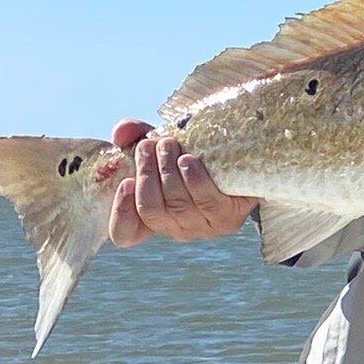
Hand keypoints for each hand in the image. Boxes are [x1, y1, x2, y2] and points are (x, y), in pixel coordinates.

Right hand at [108, 119, 257, 246]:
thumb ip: (137, 136)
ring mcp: (201, 227)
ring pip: (177, 205)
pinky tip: (189, 161)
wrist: (243, 161)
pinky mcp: (228, 219)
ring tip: (168, 145)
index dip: (120, 212)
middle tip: (148, 145)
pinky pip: (207, 202)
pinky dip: (194, 180)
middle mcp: (174, 228)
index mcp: (154, 217)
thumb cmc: (193, 155)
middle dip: (146, 174)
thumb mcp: (161, 145)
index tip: (125, 182)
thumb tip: (122, 131)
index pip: (124, 233)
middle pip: (151, 210)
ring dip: (168, 172)